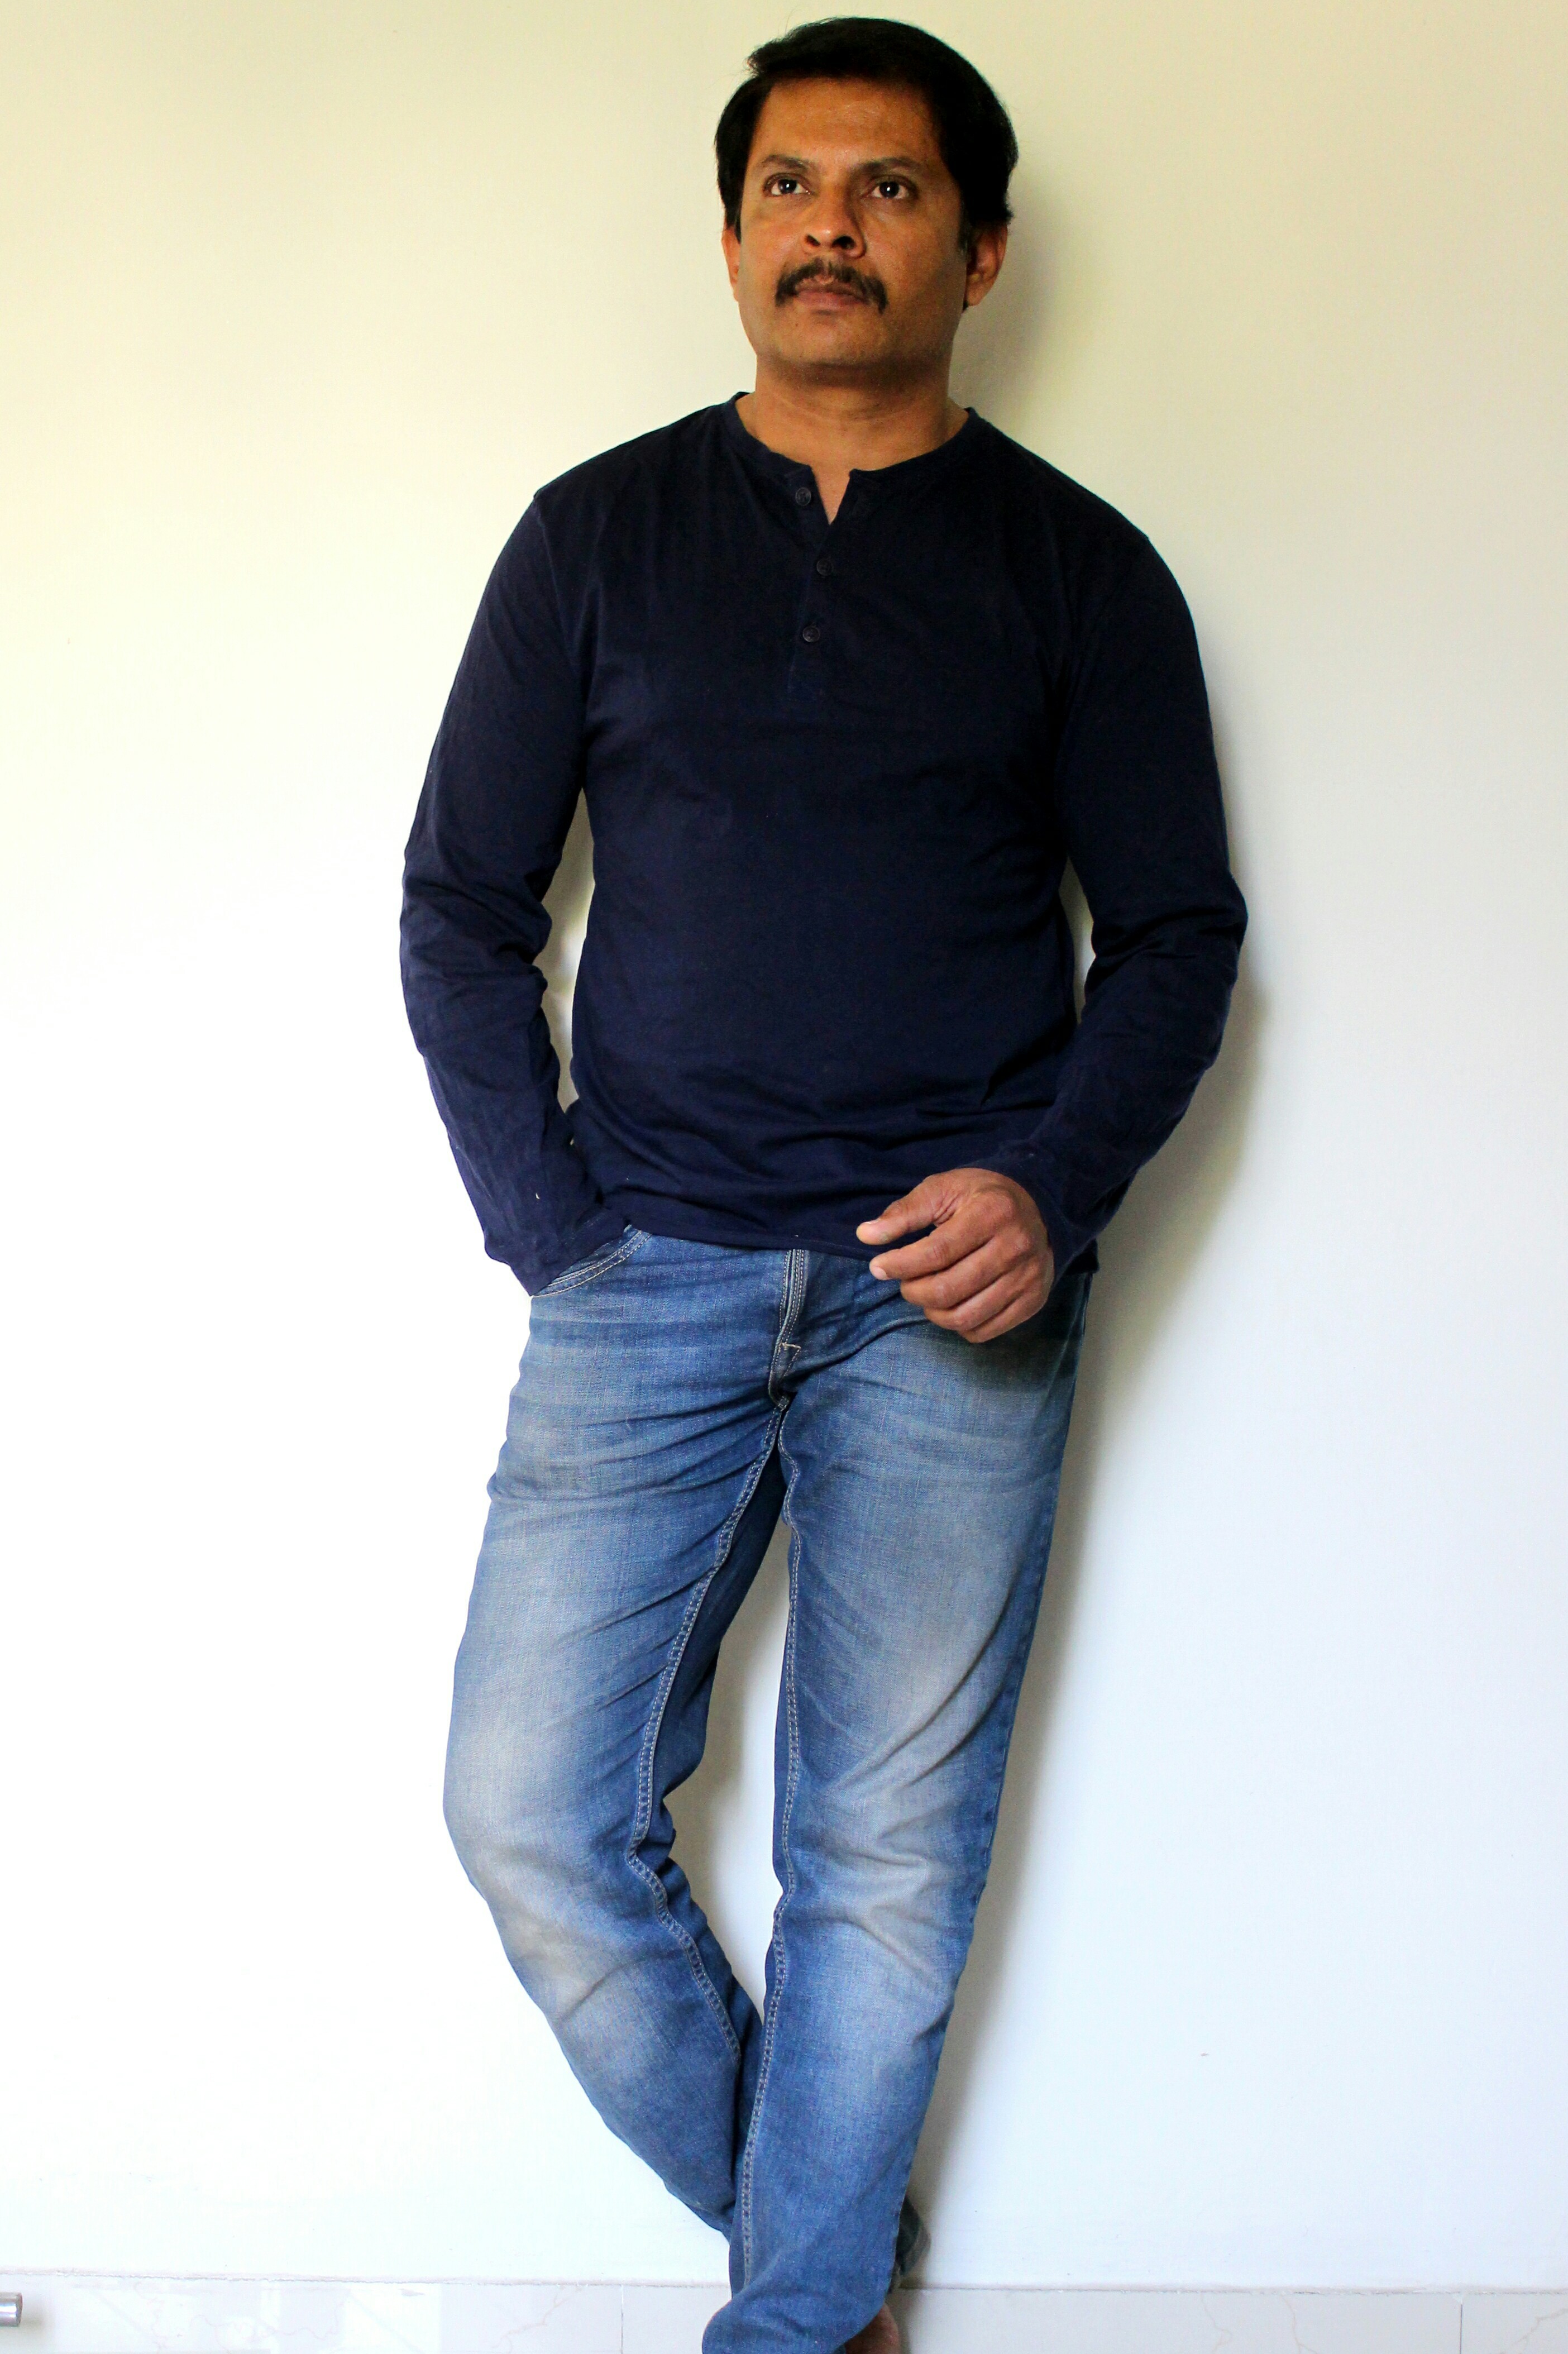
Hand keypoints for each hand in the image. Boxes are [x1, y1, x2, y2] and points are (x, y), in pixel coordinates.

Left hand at [856, 1168, 1055, 1342]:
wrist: (1038, 1207)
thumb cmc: (981, 1197)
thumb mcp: (943, 1189)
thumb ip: (904, 1213)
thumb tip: (865, 1235)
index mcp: (991, 1213)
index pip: (937, 1252)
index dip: (900, 1265)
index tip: (878, 1267)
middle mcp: (1015, 1247)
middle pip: (948, 1290)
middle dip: (913, 1291)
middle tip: (905, 1282)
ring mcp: (1028, 1278)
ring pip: (964, 1317)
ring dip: (932, 1312)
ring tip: (926, 1293)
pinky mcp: (1033, 1301)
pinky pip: (984, 1331)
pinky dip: (958, 1325)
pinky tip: (952, 1304)